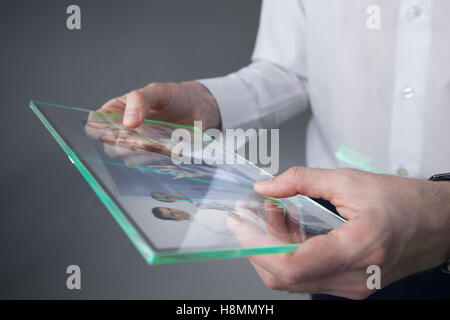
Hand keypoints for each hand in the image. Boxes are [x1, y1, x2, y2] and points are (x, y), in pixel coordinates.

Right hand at [85, 81, 219, 165]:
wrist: (202, 108)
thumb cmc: (175, 96)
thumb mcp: (158, 91)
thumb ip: (140, 100)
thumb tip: (128, 122)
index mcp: (117, 112)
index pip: (95, 124)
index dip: (99, 130)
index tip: (114, 129)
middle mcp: (124, 133)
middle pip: (110, 147)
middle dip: (123, 145)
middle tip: (139, 140)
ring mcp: (140, 148)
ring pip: (129, 160)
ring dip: (143, 154)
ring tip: (158, 143)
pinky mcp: (157, 159)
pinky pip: (151, 167)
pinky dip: (159, 160)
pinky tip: (169, 150)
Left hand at [228, 167, 449, 298]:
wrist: (435, 223)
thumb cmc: (401, 202)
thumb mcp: (348, 181)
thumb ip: (301, 181)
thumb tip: (265, 187)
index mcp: (357, 249)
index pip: (291, 264)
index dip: (256, 245)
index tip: (240, 223)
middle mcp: (353, 278)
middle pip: (285, 276)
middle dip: (256, 245)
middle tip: (246, 214)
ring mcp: (350, 287)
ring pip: (292, 277)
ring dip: (272, 246)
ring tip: (271, 211)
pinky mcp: (347, 285)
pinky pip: (306, 274)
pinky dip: (289, 251)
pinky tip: (287, 225)